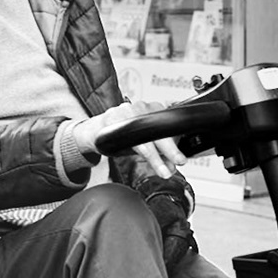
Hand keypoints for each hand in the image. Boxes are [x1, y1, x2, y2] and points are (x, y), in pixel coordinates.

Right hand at [68, 102, 185, 178]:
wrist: (95, 132)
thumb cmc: (122, 136)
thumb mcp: (144, 145)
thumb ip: (160, 155)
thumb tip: (173, 167)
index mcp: (153, 111)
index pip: (169, 126)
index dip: (177, 143)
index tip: (182, 159)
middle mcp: (141, 108)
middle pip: (159, 128)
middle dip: (171, 148)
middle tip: (179, 162)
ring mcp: (126, 111)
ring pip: (144, 133)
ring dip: (155, 154)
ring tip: (163, 169)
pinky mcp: (112, 118)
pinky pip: (128, 134)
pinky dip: (139, 147)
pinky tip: (146, 156)